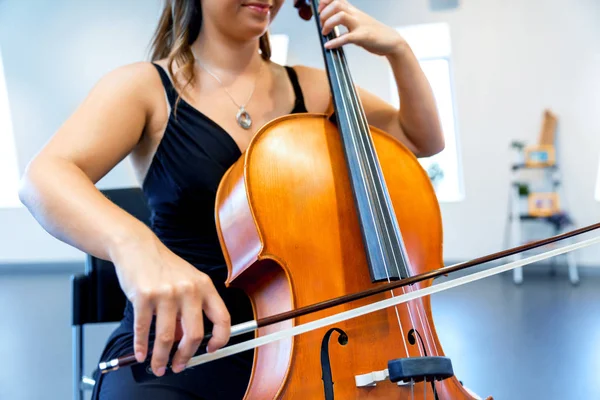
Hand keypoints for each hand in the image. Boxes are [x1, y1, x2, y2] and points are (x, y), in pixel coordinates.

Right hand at [111, 236, 230, 375]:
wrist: (137, 246)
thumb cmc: (163, 266)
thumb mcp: (185, 283)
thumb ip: (188, 310)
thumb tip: (182, 342)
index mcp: (205, 286)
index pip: (223, 318)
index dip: (220, 339)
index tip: (211, 350)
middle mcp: (189, 289)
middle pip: (195, 334)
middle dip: (186, 356)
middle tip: (178, 366)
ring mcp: (166, 292)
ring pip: (167, 337)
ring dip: (161, 357)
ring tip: (157, 366)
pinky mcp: (144, 295)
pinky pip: (143, 328)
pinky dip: (141, 345)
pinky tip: (141, 353)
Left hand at [317, 0, 405, 56]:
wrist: (391, 41)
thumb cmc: (374, 33)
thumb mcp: (359, 21)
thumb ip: (346, 19)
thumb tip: (330, 22)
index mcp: (354, 11)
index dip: (325, 2)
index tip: (319, 11)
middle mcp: (356, 15)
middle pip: (337, 4)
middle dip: (324, 13)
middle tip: (321, 24)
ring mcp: (360, 25)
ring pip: (341, 16)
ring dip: (328, 23)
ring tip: (325, 32)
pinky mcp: (363, 37)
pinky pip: (347, 37)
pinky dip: (335, 42)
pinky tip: (328, 45)